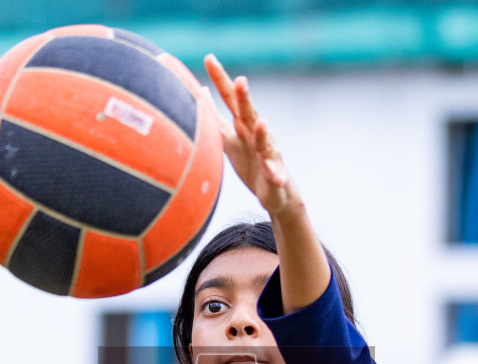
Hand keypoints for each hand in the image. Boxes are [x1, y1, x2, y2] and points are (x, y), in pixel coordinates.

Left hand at [204, 55, 302, 217]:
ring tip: (262, 123)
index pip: (230, 98)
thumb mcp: (229, 138)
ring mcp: (267, 155)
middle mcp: (256, 135)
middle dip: (245, 98)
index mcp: (242, 125)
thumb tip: (200, 91)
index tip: (209, 57)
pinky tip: (276, 174)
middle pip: (248, 114)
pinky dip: (276, 174)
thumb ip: (215, 117)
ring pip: (265, 142)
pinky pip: (276, 174)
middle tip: (240, 80)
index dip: (220, 79)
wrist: (276, 192)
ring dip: (263, 133)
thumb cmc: (250, 163)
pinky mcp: (275, 176)